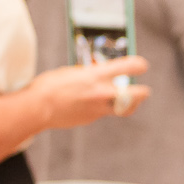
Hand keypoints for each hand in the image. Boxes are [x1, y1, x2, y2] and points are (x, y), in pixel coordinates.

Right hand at [33, 54, 150, 128]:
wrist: (38, 108)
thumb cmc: (50, 85)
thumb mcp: (72, 71)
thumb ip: (89, 73)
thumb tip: (98, 74)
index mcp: (97, 75)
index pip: (128, 67)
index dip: (139, 65)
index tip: (143, 65)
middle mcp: (101, 92)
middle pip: (135, 94)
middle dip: (142, 92)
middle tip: (145, 91)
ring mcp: (98, 108)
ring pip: (122, 108)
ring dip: (128, 104)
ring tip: (128, 101)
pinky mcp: (91, 118)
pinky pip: (102, 112)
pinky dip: (101, 108)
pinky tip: (90, 104)